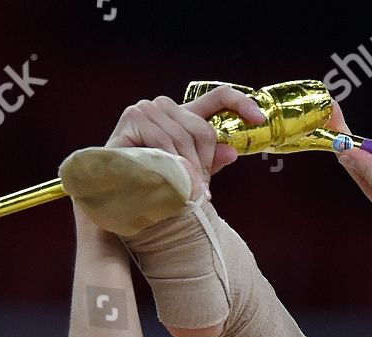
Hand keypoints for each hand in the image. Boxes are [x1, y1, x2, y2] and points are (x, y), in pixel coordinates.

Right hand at [105, 86, 267, 201]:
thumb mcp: (185, 179)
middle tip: (201, 194)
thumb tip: (232, 152)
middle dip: (205, 165)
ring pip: (185, 138)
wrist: (111, 204)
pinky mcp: (132, 119)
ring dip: (188, 172)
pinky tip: (170, 182)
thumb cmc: (146, 193)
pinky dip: (172, 166)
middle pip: (202, 129)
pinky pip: (165, 143)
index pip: (217, 98)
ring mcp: (146, 110)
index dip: (241, 103)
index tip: (259, 120)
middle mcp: (163, 107)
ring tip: (186, 196)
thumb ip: (208, 164)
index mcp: (181, 118)